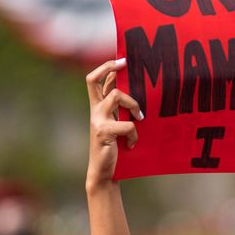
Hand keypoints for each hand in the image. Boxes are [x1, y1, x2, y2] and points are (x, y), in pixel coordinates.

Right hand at [85, 59, 142, 192]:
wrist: (105, 173)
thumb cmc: (115, 149)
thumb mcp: (118, 125)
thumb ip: (122, 111)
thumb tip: (138, 93)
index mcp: (98, 108)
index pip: (95, 80)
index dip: (107, 67)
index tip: (123, 61)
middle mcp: (95, 111)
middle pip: (94, 79)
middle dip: (110, 67)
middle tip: (126, 64)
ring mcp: (98, 121)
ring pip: (116, 95)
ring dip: (132, 103)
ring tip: (140, 117)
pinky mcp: (104, 133)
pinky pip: (126, 124)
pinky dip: (134, 133)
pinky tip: (133, 144)